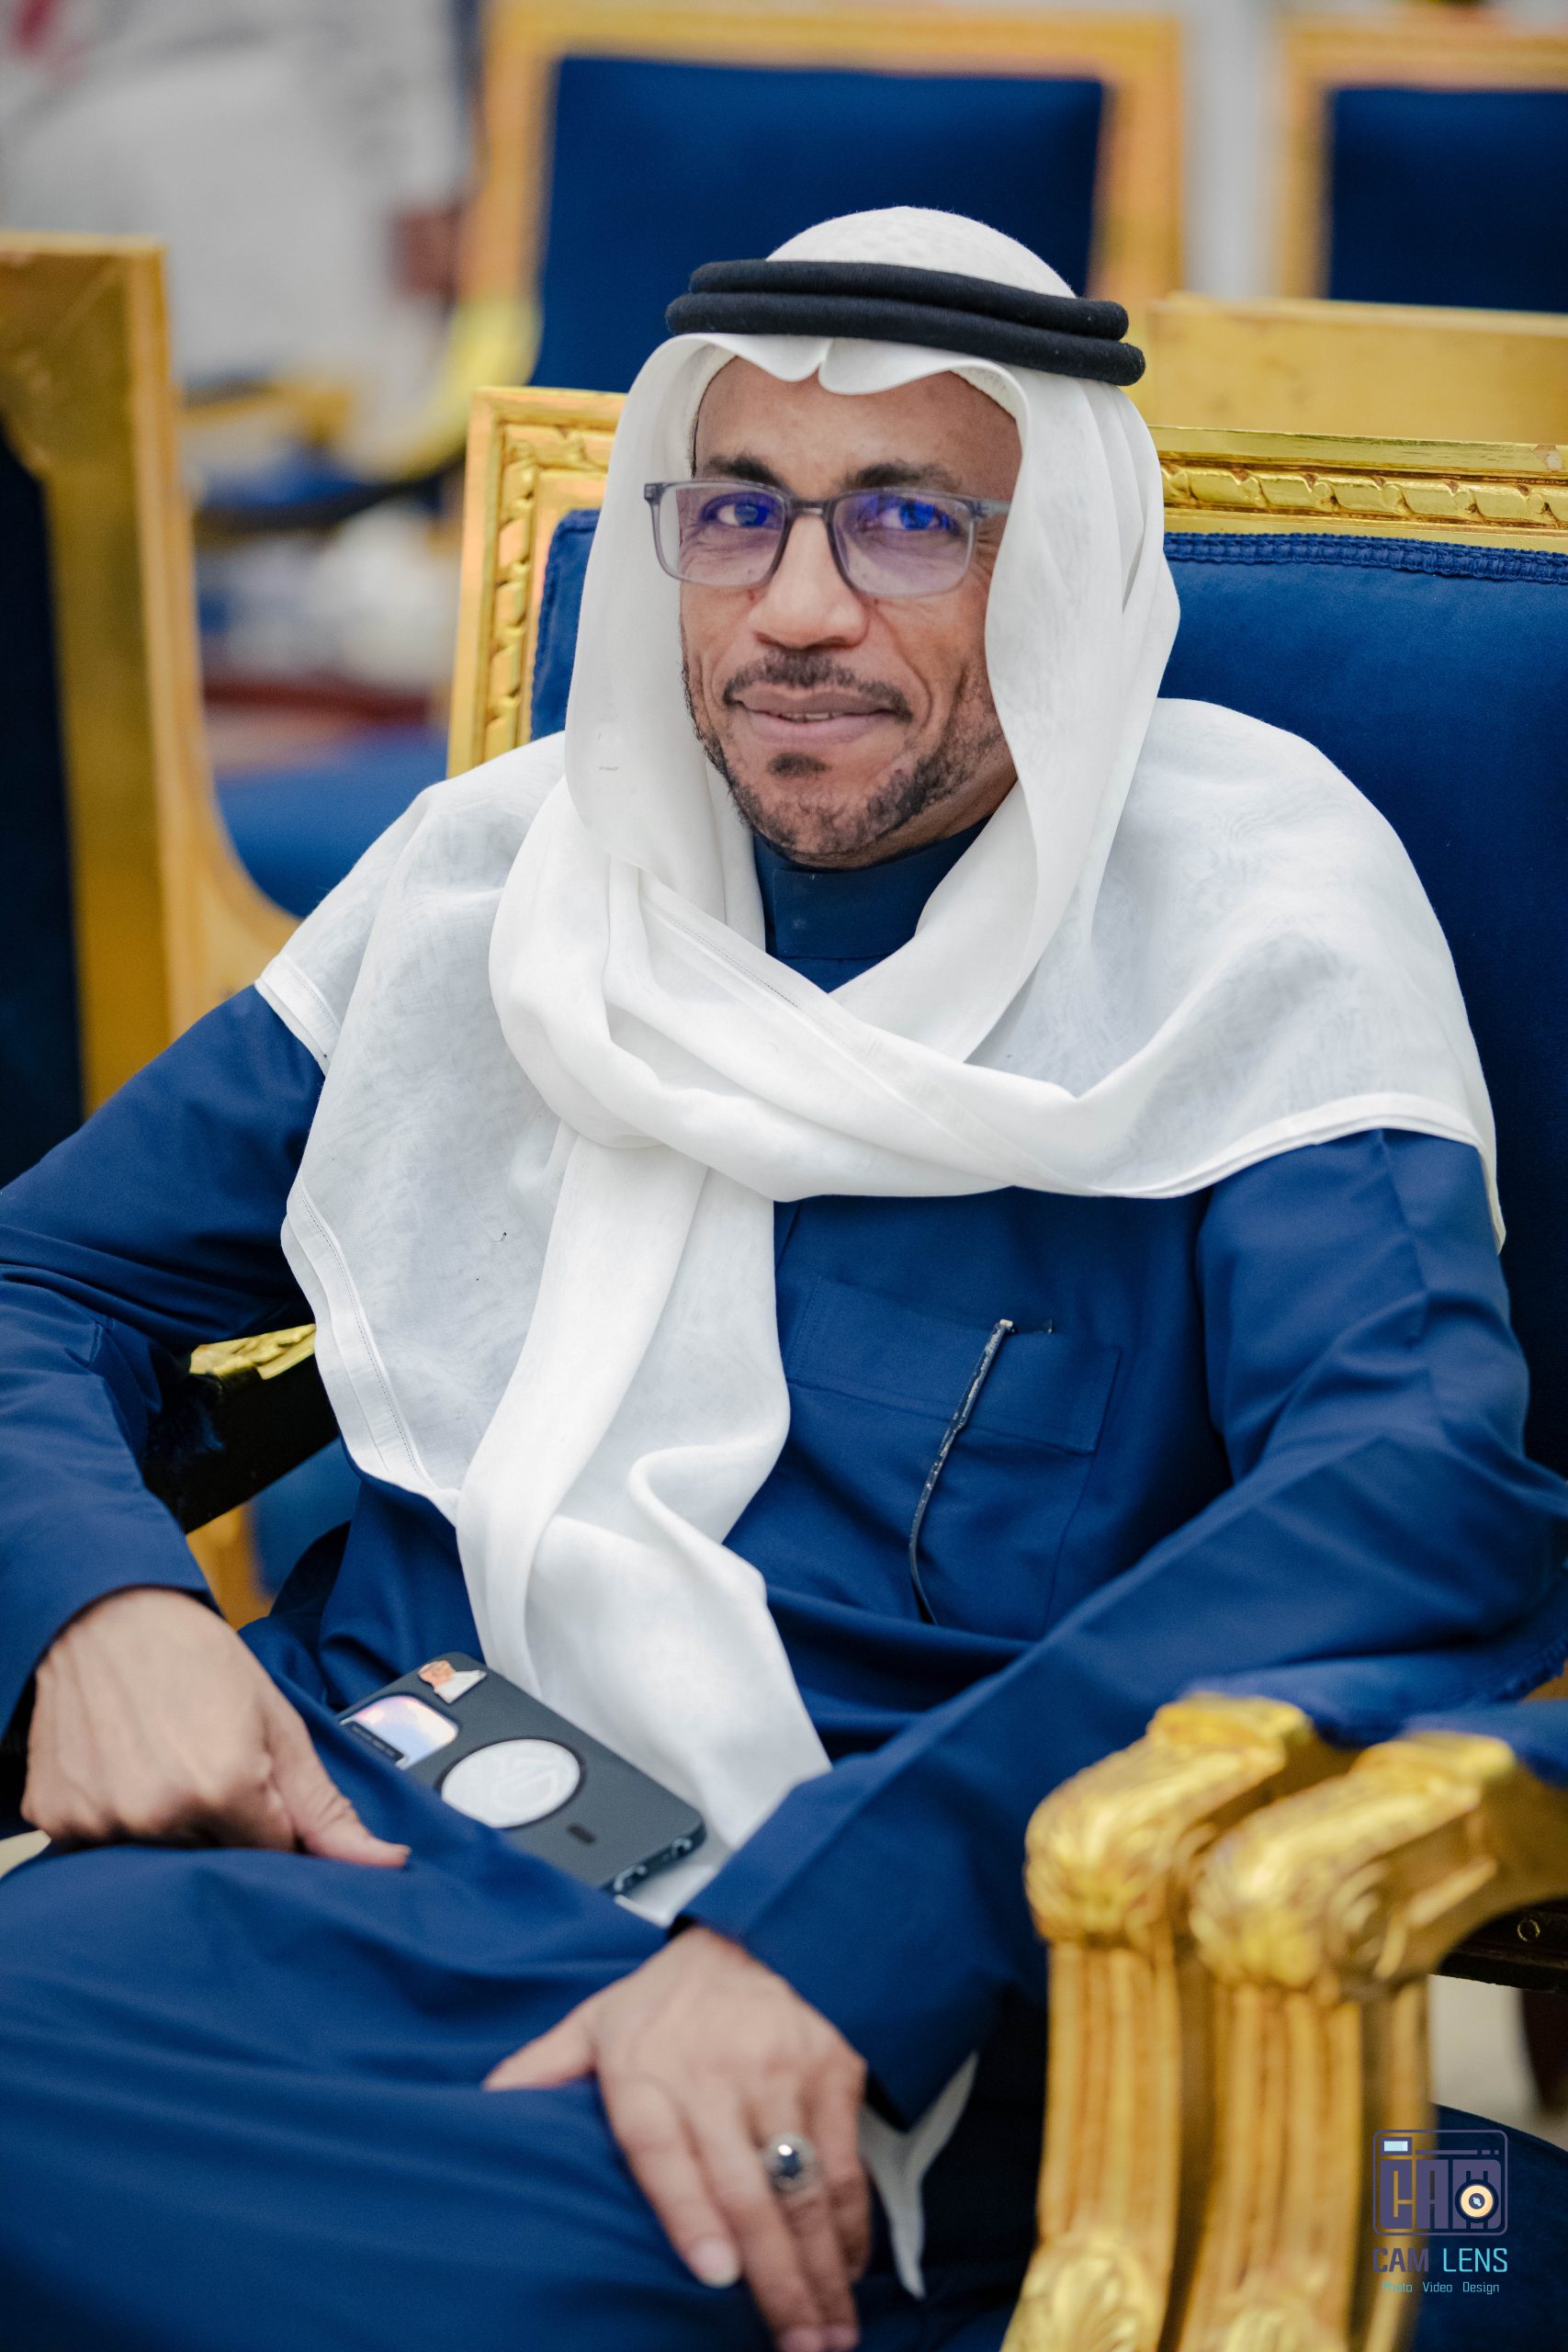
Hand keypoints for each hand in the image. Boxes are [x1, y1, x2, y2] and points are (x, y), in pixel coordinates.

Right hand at [22, 1585, 407, 1865]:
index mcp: (223, 1787)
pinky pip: (103, 1843)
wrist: (104, 1615)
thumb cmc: (196, 1658)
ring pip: (159, 1855)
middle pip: (213, 1859)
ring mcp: (102, 1819)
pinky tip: (122, 1766)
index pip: (271, 1854)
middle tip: (202, 1757)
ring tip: (161, 1757)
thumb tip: (387, 1865)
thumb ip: (325, 1807)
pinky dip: (117, 1815)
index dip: (270, 1819)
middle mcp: (159, 1813)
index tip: (255, 1778)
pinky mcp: (58, 1817)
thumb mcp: (277, 1722)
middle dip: (221, 1824)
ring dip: (169, 1821)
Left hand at [485, 1926, 869, 2351]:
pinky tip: (846, 2271)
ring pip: (804, 2188)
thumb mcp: (599, 2018)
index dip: (690, 2214)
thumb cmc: (673, 1996)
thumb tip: (484, 2106)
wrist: (762, 1928)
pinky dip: (849, 2227)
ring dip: (821, 2269)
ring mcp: (780, 2073)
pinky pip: (843, 2164)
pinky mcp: (832, 2072)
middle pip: (746, 2191)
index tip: (715, 2275)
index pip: (664, 2149)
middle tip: (796, 2351)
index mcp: (647, 2068)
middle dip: (776, 2280)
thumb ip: (546, 2067)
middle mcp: (716, 2073)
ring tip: (829, 2336)